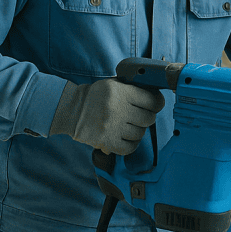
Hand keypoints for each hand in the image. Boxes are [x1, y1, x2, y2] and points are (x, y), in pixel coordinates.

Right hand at [49, 78, 164, 154]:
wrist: (73, 109)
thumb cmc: (97, 96)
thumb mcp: (115, 84)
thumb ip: (135, 88)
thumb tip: (157, 95)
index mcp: (121, 93)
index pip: (153, 101)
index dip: (157, 103)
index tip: (155, 104)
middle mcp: (118, 110)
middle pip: (148, 119)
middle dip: (147, 117)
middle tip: (139, 115)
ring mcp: (112, 127)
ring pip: (140, 134)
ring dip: (137, 130)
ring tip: (129, 125)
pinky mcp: (107, 142)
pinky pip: (130, 147)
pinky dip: (131, 144)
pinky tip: (126, 137)